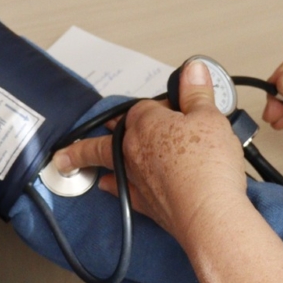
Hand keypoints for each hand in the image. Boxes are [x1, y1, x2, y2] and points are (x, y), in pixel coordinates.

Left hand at [53, 60, 250, 248]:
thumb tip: (194, 70)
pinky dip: (113, 188)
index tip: (175, 107)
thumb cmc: (208, 166)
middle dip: (94, 133)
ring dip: (88, 159)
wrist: (208, 213)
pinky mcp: (146, 203)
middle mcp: (134, 150)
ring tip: (71, 159)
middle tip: (75, 136)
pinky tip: (106, 187)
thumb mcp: (211, 118)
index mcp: (146, 123)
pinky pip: (121, 191)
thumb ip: (198, 93)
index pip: (145, 107)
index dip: (160, 105)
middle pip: (109, 135)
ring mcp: (136, 178)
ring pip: (106, 164)